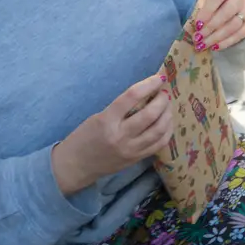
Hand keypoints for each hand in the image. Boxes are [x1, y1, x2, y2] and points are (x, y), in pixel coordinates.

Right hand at [52, 74, 173, 194]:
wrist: (76, 165)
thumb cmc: (84, 136)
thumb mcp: (98, 117)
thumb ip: (121, 108)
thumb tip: (147, 95)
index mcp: (106, 121)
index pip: (131, 97)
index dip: (148, 84)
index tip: (159, 78)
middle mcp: (120, 136)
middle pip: (150, 114)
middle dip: (162, 100)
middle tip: (164, 93)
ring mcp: (131, 149)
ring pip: (159, 129)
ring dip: (168, 114)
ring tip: (167, 106)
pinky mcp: (136, 159)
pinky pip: (159, 144)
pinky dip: (167, 130)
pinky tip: (167, 122)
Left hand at [191, 0, 244, 52]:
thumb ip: (202, 9)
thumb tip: (195, 28)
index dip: (206, 12)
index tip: (196, 25)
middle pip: (225, 14)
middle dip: (209, 28)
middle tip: (197, 38)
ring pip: (233, 26)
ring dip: (216, 38)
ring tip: (203, 45)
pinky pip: (240, 34)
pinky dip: (227, 42)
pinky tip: (215, 47)